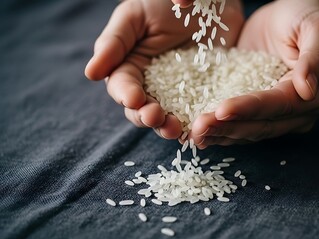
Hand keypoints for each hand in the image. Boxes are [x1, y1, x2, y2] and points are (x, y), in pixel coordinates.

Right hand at [85, 0, 243, 138]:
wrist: (209, 1)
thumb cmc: (163, 2)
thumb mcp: (135, 15)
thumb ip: (115, 41)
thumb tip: (91, 73)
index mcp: (129, 65)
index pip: (121, 85)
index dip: (125, 94)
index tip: (133, 98)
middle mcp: (150, 83)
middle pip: (141, 108)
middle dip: (145, 116)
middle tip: (155, 117)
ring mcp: (176, 91)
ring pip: (166, 116)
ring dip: (167, 126)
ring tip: (174, 129)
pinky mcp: (201, 94)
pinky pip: (194, 113)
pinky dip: (193, 123)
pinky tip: (197, 129)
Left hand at [190, 0, 318, 147]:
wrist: (295, 15)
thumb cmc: (307, 14)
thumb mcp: (317, 26)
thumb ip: (316, 56)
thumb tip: (307, 90)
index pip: (280, 105)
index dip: (250, 109)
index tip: (222, 110)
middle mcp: (302, 111)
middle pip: (263, 125)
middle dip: (229, 127)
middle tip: (197, 129)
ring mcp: (283, 116)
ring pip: (251, 131)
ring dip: (221, 134)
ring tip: (194, 134)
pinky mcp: (263, 113)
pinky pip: (242, 126)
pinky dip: (221, 131)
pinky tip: (200, 135)